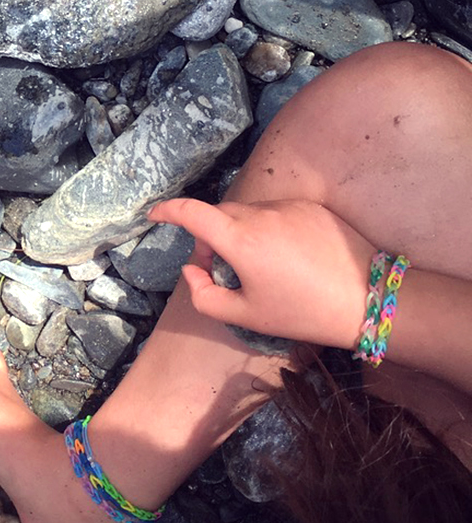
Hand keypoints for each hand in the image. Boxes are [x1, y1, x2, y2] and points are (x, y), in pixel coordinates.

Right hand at [149, 197, 375, 349]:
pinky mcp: (312, 208)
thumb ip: (204, 295)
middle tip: (222, 270)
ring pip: (250, 215)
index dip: (168, 211)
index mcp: (241, 239)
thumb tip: (193, 269)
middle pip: (220, 215)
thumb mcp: (246, 315)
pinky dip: (270, 231)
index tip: (155, 215)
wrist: (367, 300)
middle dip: (211, 237)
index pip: (192, 212)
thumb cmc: (302, 312)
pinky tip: (290, 259)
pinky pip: (278, 213)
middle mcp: (262, 213)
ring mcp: (290, 207)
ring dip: (242, 234)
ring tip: (262, 269)